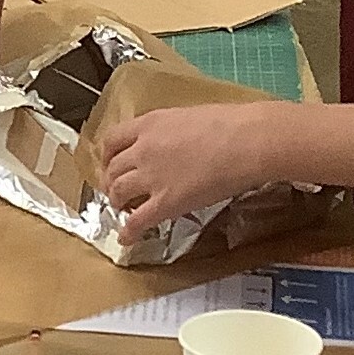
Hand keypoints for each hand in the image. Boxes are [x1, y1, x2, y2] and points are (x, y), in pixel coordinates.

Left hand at [100, 104, 279, 245]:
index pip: (112, 139)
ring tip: (122, 209)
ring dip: (116, 202)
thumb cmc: (229, 123)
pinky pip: (138, 221)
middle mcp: (143, 149)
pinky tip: (126, 238)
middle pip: (113, 168)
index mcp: (149, 124)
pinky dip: (128, 231)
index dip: (107, 155)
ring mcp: (151, 176)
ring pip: (118, 192)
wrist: (247, 141)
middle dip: (110, 181)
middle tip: (115, 189)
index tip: (110, 162)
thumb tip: (172, 143)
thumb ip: (170, 131)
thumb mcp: (188, 116)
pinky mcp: (166, 202)